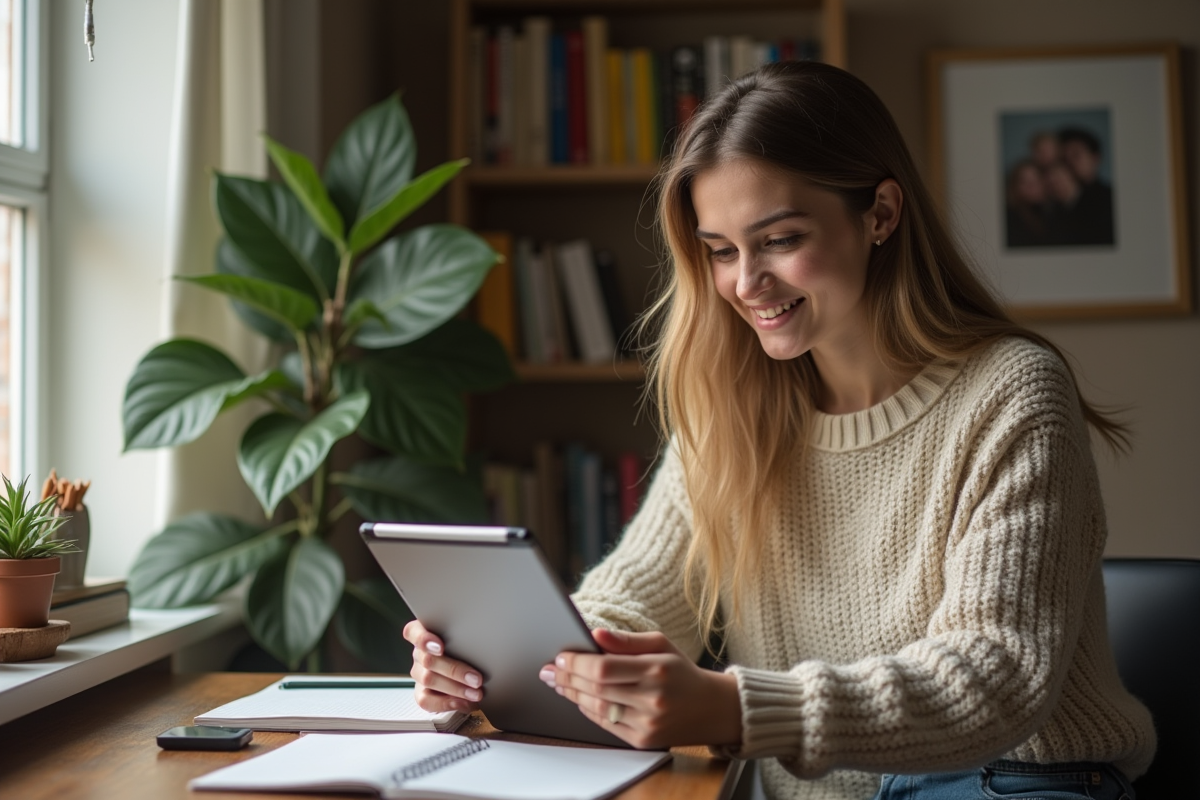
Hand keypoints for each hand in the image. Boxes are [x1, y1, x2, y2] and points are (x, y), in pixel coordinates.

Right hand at [403, 619, 483, 713]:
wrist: (469, 666)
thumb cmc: (468, 646)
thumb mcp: (466, 637)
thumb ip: (466, 636)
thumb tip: (486, 640)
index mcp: (424, 632)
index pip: (414, 632)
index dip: (424, 640)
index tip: (440, 647)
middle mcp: (419, 653)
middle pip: (428, 660)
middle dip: (454, 671)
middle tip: (477, 679)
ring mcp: (419, 673)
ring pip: (429, 680)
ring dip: (456, 689)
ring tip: (476, 693)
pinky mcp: (421, 693)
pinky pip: (426, 701)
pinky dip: (447, 704)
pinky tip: (465, 703)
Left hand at [540, 629, 742, 749]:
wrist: (713, 709)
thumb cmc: (682, 672)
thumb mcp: (661, 645)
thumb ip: (626, 641)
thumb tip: (595, 633)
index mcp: (656, 670)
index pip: (604, 667)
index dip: (576, 663)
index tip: (560, 656)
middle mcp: (652, 699)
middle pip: (596, 688)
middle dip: (567, 677)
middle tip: (550, 669)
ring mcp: (648, 723)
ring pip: (598, 708)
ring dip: (573, 694)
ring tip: (559, 682)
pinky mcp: (644, 741)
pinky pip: (606, 725)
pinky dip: (589, 710)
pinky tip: (579, 698)